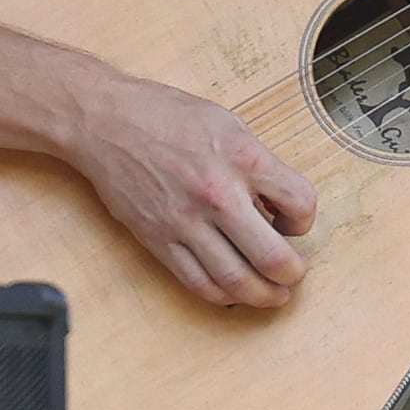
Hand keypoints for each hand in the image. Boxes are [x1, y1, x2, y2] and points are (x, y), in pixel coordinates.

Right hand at [68, 75, 318, 308]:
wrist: (105, 120)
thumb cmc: (164, 114)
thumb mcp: (226, 123)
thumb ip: (256, 163)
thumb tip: (278, 203)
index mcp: (241, 156)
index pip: (300, 204)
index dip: (305, 219)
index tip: (294, 222)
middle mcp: (217, 193)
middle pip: (272, 256)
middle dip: (292, 273)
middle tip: (294, 273)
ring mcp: (185, 221)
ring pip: (236, 280)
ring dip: (263, 295)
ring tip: (273, 293)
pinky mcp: (158, 239)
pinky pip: (198, 282)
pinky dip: (223, 295)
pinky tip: (233, 289)